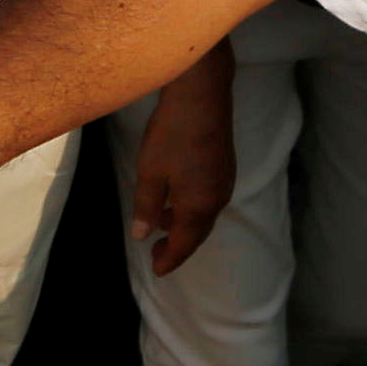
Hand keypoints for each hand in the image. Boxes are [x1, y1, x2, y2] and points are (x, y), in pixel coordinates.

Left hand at [128, 55, 238, 274]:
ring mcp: (224, 180)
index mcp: (199, 206)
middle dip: (178, 246)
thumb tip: (142, 236)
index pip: (185, 244)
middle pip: (198, 233)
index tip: (156, 270)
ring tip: (163, 226)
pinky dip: (192, 207)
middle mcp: (217, 198)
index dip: (170, 259)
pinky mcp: (224, 164)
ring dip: (185, 225)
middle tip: (158, 254)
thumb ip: (146, 208)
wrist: (201, 96)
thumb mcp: (150, 173)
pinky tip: (177, 198)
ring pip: (204, 214)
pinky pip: (208, 198)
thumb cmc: (172, 135)